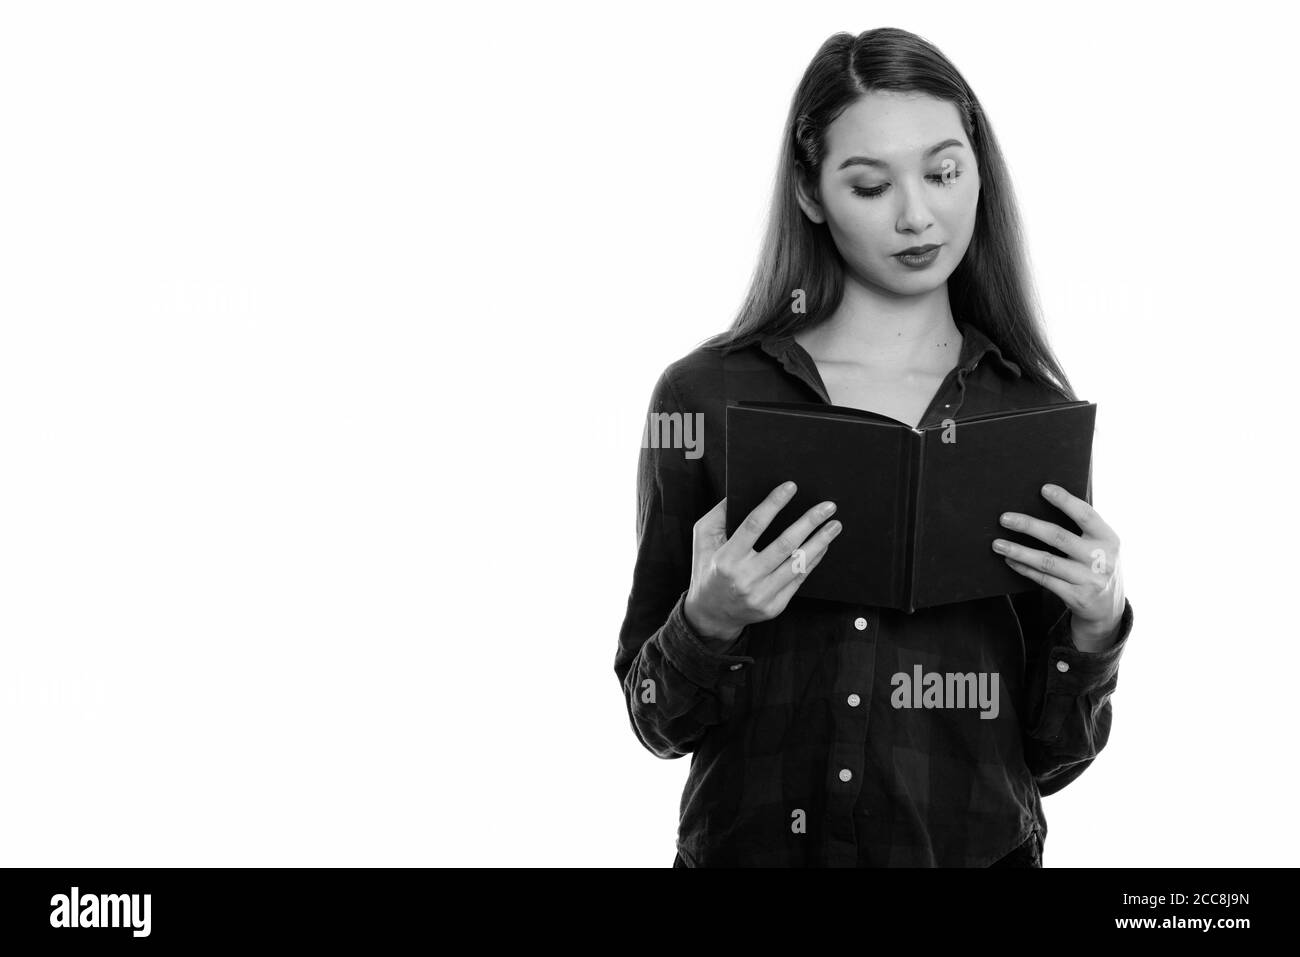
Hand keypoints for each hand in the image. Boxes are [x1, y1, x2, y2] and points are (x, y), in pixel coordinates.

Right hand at [684, 482, 842, 647]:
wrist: (711, 615)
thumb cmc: (707, 569)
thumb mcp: (702, 539)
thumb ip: (719, 514)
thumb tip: (740, 490)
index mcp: (726, 558)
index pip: (754, 525)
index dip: (773, 504)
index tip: (790, 487)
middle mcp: (745, 578)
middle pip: (784, 544)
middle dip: (809, 522)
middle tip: (827, 506)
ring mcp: (762, 595)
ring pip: (798, 563)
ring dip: (820, 542)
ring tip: (834, 525)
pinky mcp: (775, 606)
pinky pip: (799, 579)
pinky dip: (814, 560)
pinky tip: (823, 545)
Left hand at [992, 483, 1124, 646]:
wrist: (1110, 608)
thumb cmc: (1096, 565)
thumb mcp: (1100, 546)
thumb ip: (1081, 529)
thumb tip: (1042, 504)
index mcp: (1108, 539)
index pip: (1086, 515)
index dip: (1065, 501)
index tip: (1044, 488)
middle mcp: (1102, 559)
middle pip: (1059, 537)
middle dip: (1028, 526)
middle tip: (1004, 518)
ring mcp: (1090, 580)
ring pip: (1047, 562)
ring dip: (1019, 551)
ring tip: (997, 543)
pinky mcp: (1078, 598)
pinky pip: (1045, 580)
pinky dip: (1024, 569)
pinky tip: (1010, 560)